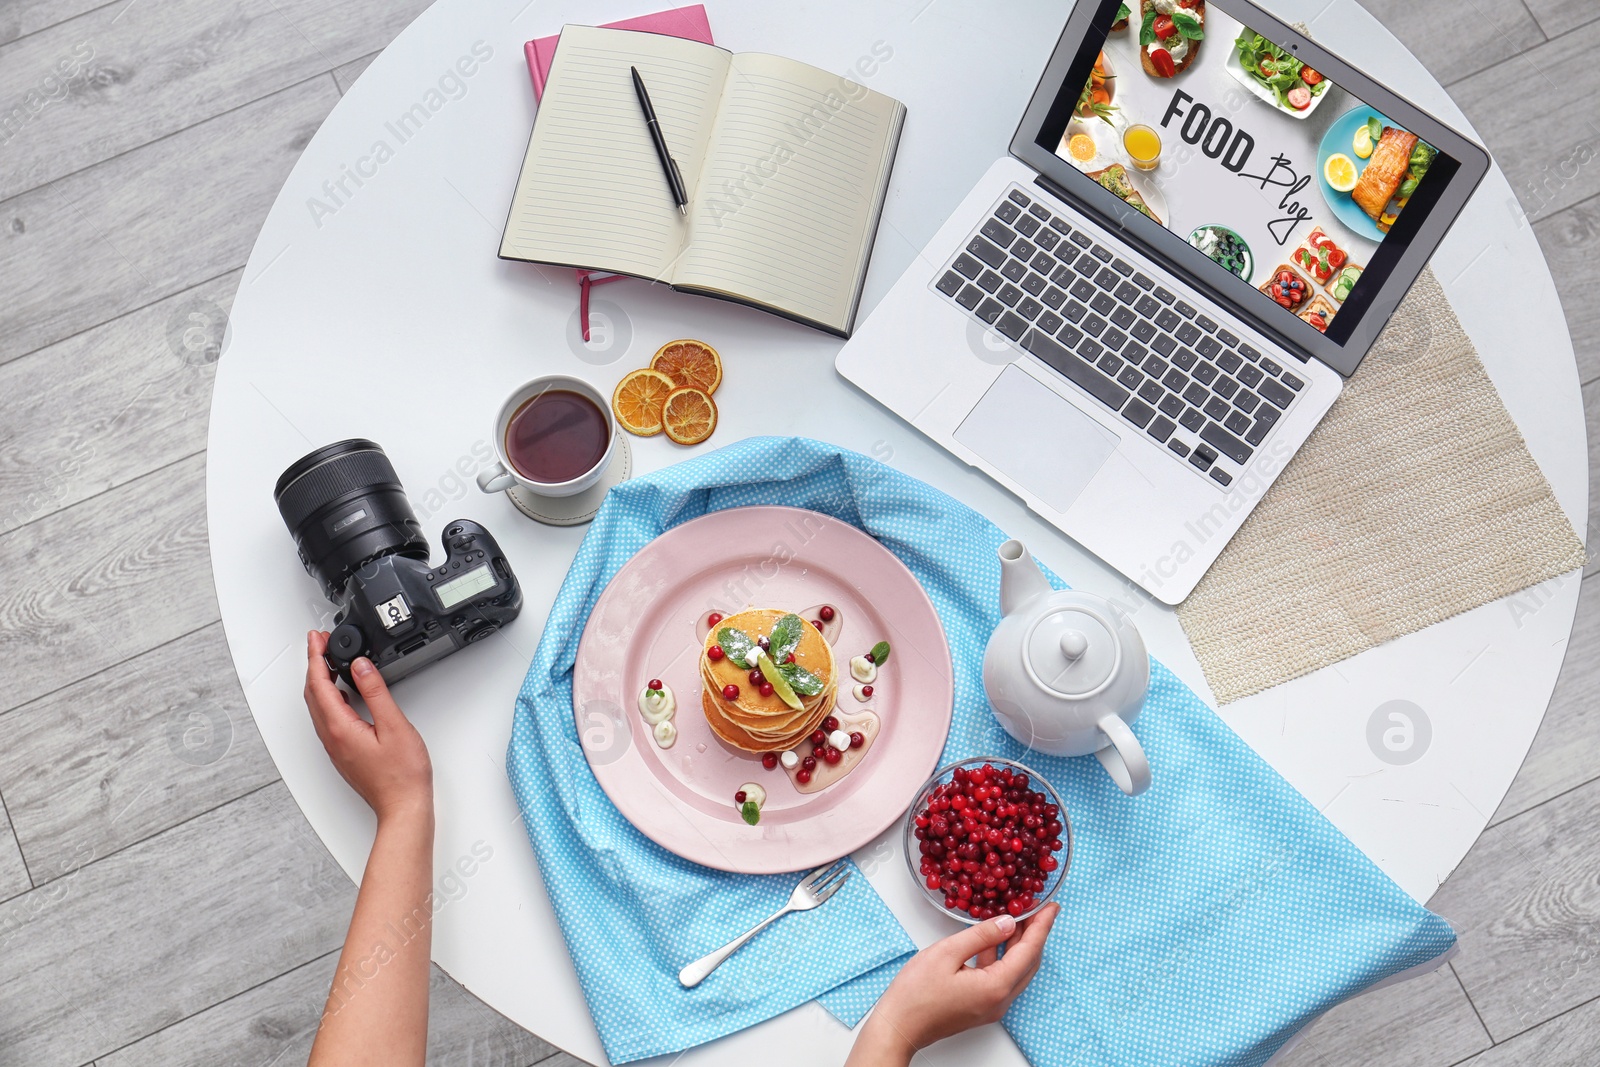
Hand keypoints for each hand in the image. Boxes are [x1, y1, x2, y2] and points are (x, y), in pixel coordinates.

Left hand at [303, 631, 432, 822]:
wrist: (403, 807)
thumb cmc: (402, 775)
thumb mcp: (394, 725)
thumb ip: (375, 692)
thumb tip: (361, 666)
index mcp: (340, 729)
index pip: (319, 685)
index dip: (315, 657)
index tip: (316, 638)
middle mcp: (332, 738)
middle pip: (313, 694)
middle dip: (314, 665)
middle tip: (321, 643)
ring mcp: (336, 747)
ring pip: (318, 706)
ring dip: (320, 681)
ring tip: (330, 661)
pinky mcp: (343, 752)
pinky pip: (328, 719)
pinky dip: (329, 698)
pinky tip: (343, 693)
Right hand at [847, 904, 1058, 1064]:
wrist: (899, 1026)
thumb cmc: (916, 993)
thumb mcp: (947, 953)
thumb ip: (981, 935)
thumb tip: (1008, 922)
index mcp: (996, 987)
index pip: (1029, 951)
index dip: (1042, 926)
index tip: (1052, 906)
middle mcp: (1000, 1000)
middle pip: (1028, 962)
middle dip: (1035, 934)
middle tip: (1038, 908)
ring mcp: (991, 1006)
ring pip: (1016, 970)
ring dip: (1019, 944)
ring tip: (1018, 918)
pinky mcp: (981, 1007)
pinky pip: (1002, 978)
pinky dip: (1003, 956)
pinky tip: (994, 940)